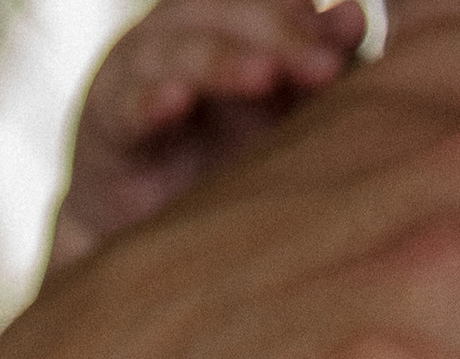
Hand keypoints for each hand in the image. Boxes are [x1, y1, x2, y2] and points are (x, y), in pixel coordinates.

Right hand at [52, 0, 364, 270]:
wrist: (149, 235)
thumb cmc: (227, 165)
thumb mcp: (284, 118)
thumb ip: (316, 70)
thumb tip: (354, 19)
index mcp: (233, 22)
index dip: (300, 14)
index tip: (350, 38)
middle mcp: (186, 31)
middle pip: (228, 8)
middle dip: (279, 33)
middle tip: (322, 69)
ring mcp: (142, 68)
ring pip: (178, 44)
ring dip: (222, 59)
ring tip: (262, 78)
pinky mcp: (106, 117)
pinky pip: (126, 102)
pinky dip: (149, 100)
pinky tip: (177, 102)